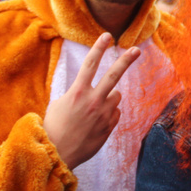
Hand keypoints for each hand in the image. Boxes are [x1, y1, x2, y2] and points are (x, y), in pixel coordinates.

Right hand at [43, 33, 139, 169]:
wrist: (57, 155)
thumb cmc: (53, 128)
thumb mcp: (59, 104)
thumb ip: (76, 93)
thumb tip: (87, 90)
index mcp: (77, 92)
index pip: (90, 64)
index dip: (99, 48)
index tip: (107, 36)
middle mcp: (93, 101)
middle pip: (113, 75)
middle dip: (126, 60)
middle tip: (136, 49)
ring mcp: (103, 114)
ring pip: (116, 96)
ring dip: (109, 98)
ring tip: (93, 110)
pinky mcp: (109, 126)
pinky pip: (115, 113)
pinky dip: (108, 114)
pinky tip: (95, 124)